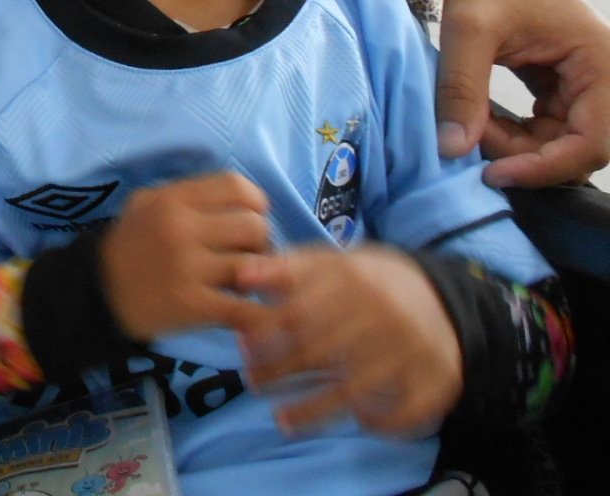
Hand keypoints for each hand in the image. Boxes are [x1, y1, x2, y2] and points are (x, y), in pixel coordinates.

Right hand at [99, 172, 271, 341]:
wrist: (95, 294)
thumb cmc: (129, 246)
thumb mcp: (146, 203)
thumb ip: (189, 196)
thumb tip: (244, 201)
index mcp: (171, 200)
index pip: (236, 186)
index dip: (255, 203)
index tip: (250, 219)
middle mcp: (180, 228)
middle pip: (253, 226)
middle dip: (259, 243)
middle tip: (247, 257)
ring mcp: (186, 268)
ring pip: (254, 265)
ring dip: (257, 277)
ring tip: (242, 284)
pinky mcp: (191, 305)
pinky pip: (244, 309)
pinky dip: (260, 316)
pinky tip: (255, 316)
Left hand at [236, 245, 460, 436]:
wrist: (444, 298)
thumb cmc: (370, 283)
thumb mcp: (333, 263)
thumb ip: (288, 269)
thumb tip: (241, 275)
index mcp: (356, 279)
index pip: (300, 312)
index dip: (266, 334)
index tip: (241, 348)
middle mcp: (385, 313)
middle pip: (321, 352)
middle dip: (280, 372)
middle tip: (252, 383)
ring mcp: (414, 348)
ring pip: (355, 387)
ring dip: (314, 409)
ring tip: (281, 421)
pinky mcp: (439, 377)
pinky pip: (407, 410)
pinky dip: (382, 420)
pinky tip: (359, 421)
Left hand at [429, 0, 609, 186]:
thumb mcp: (467, 30)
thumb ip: (460, 88)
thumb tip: (453, 150)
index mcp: (603, 65)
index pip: (592, 142)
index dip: (545, 168)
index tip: (494, 174)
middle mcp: (605, 79)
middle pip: (578, 148)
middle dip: (526, 156)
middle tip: (473, 144)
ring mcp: (586, 85)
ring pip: (558, 142)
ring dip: (515, 146)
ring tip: (471, 125)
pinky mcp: (562, 88)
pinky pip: (546, 128)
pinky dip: (513, 133)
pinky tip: (479, 120)